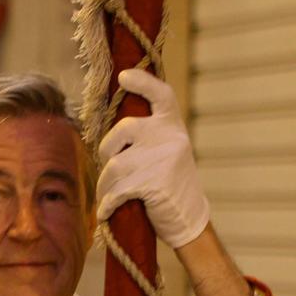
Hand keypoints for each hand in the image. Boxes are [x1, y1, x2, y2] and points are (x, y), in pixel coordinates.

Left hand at [95, 68, 211, 250]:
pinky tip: (106, 211)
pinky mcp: (154, 183)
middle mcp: (171, 136)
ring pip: (115, 164)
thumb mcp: (167, 151)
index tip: (124, 76)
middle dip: (107, 151)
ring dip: (105, 185)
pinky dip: (107, 203)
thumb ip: (148, 135)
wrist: (189, 219)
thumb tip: (111, 127)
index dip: (142, 82)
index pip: (161, 94)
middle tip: (109, 170)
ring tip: (108, 196)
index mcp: (174, 125)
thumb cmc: (170, 185)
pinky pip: (118, 189)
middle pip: (123, 129)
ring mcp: (164, 159)